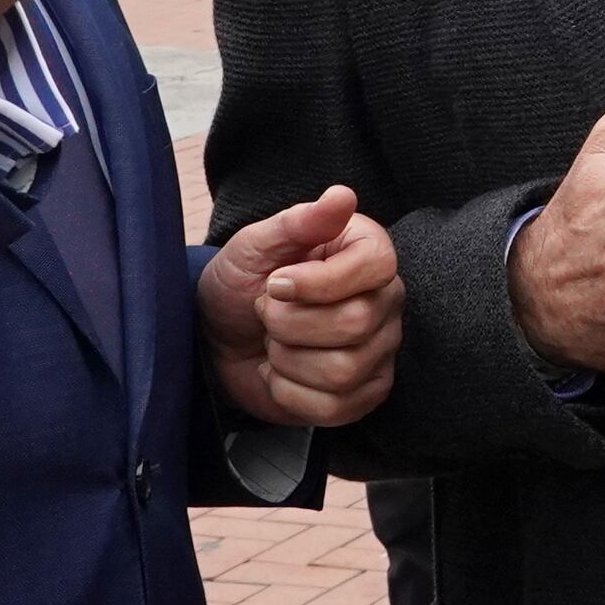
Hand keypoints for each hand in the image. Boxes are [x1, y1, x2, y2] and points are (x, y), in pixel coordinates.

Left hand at [198, 186, 401, 426]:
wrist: (218, 337)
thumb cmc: (241, 284)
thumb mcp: (254, 245)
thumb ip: (297, 223)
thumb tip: (342, 196)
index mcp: (368, 253)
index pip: (374, 267)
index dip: (318, 283)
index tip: (276, 282)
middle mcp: (385, 300)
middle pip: (355, 323)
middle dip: (289, 323)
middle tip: (267, 313)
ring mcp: (380, 350)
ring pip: (343, 370)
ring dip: (288, 360)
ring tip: (275, 343)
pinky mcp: (364, 393)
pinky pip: (337, 407)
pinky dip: (291, 393)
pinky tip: (281, 374)